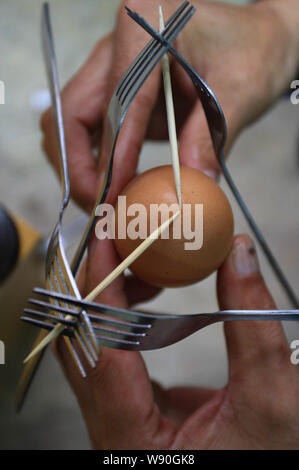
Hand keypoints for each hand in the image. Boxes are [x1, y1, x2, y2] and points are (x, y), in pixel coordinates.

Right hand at [41, 0, 298, 210]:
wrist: (252, 41)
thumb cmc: (250, 54)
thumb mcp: (239, 92)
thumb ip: (209, 139)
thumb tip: (187, 190)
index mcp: (144, 29)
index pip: (118, 102)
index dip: (112, 156)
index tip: (111, 199)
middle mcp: (115, 45)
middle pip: (70, 113)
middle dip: (79, 168)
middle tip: (101, 209)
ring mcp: (109, 67)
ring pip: (68, 123)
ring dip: (79, 169)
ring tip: (103, 205)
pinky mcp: (113, 90)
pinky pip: (87, 129)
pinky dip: (92, 162)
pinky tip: (109, 187)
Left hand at [54, 234, 298, 448]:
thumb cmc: (270, 460)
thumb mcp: (271, 397)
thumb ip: (252, 323)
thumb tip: (238, 255)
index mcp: (131, 440)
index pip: (100, 347)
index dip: (101, 286)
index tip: (106, 238)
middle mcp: (111, 433)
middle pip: (82, 344)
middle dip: (98, 284)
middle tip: (122, 241)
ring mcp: (117, 422)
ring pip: (90, 348)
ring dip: (108, 299)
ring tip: (140, 264)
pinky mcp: (131, 412)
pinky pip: (108, 356)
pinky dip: (119, 317)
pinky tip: (144, 296)